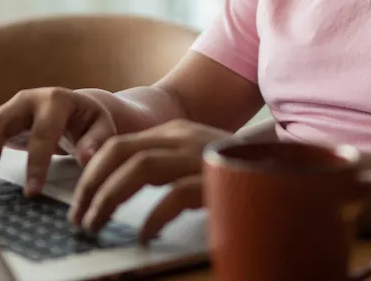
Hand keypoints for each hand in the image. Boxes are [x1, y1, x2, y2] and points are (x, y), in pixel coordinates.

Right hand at [0, 88, 116, 197]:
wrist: (71, 107)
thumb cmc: (86, 120)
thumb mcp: (102, 126)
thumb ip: (98, 141)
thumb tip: (87, 157)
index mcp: (53, 101)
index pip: (41, 134)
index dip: (36, 164)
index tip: (32, 193)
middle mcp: (23, 102)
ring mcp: (3, 110)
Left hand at [69, 119, 227, 242]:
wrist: (291, 168)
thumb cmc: (238, 172)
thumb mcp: (194, 163)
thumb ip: (163, 168)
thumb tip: (115, 192)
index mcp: (176, 133)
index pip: (119, 144)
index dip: (91, 172)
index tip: (79, 200)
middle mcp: (186, 138)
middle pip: (121, 152)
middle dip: (91, 184)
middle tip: (79, 217)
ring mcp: (203, 155)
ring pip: (140, 167)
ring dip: (109, 198)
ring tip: (96, 225)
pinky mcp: (219, 179)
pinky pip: (175, 195)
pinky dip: (154, 217)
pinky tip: (145, 237)